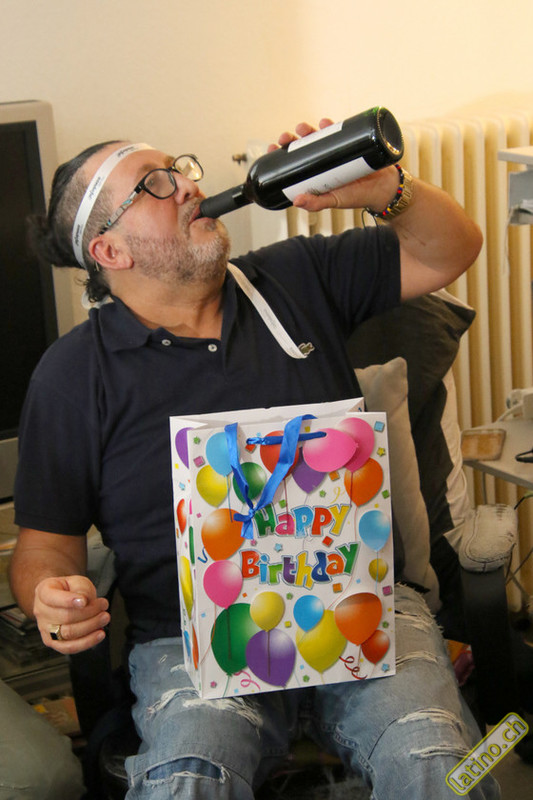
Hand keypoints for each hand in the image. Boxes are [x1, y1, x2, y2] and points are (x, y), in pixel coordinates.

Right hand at [33, 575, 109, 653]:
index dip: (69, 600)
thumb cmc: (69, 589)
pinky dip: (87, 642)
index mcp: (43, 592)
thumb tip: (85, 602)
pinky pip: (69, 648)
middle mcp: (41, 612)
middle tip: (103, 606)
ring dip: (91, 626)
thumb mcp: (76, 581)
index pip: (52, 597)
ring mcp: (45, 629)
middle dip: (89, 612)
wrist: (62, 598)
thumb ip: (81, 588)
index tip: (85, 600)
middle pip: (65, 617)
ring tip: (104, 618)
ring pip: (68, 633)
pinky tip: (99, 634)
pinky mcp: (53, 642)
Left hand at [269, 118, 399, 213]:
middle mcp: (322, 161)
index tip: (272, 149)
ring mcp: (335, 150)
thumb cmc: (358, 197)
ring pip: (316, 136)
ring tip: (302, 128)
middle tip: (285, 137)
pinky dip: (329, 125)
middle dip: (291, 139)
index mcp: (314, 175)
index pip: (293, 162)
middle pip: (301, 146)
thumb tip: (296, 201)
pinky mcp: (348, 142)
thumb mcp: (334, 201)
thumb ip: (316, 203)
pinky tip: (324, 123)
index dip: (281, 155)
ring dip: (306, 129)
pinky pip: (337, 130)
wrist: (384, 188)